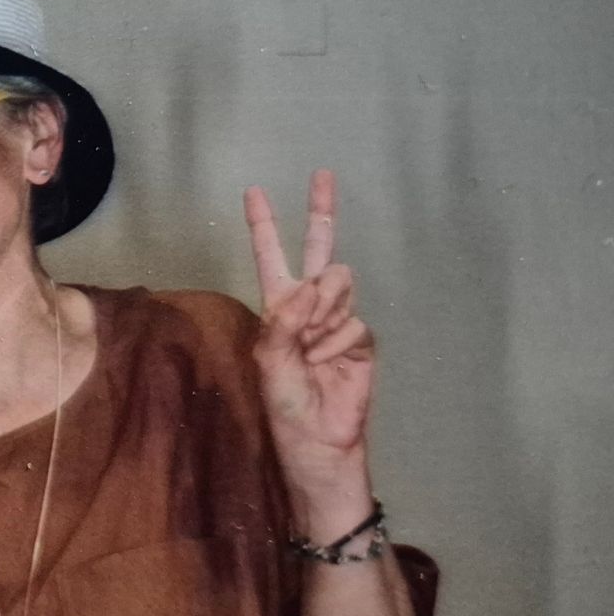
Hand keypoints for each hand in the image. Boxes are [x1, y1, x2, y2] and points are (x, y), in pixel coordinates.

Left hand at [244, 170, 376, 498]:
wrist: (321, 441)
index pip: (272, 257)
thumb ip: (285, 321)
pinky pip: (352, 321)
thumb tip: (314, 285)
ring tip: (312, 354)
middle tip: (322, 174)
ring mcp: (338, 319)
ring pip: (336, 288)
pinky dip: (338, 341)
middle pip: (320, 249)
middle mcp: (309, 307)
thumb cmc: (285, 405)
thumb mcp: (269, 362)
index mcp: (278, 308)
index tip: (254, 191)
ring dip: (321, 319)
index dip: (264, 225)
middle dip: (321, 211)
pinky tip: (332, 363)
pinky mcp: (362, 338)